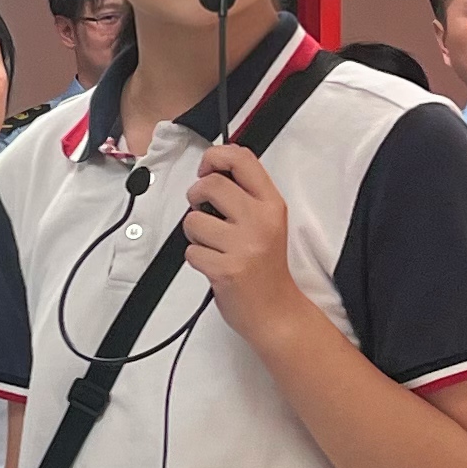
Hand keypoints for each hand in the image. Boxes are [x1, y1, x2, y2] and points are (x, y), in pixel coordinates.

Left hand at [183, 142, 311, 339]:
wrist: (275, 310)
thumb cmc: (265, 265)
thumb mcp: (266, 220)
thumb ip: (244, 193)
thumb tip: (210, 167)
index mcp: (271, 203)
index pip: (241, 159)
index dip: (214, 157)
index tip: (206, 169)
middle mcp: (260, 220)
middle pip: (210, 184)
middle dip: (195, 196)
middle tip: (203, 212)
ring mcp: (244, 245)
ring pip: (193, 220)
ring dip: (194, 234)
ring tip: (214, 245)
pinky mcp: (227, 270)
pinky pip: (190, 252)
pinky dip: (196, 259)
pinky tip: (215, 265)